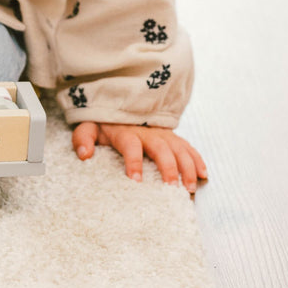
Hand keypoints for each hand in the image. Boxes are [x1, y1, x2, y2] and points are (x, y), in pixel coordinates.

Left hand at [72, 121, 206, 193]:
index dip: (133, 161)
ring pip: (179, 149)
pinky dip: (197, 160)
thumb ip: (83, 138)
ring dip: (187, 168)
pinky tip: (204, 174)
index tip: (135, 179)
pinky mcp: (172, 136)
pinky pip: (188, 147)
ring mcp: (162, 134)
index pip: (130, 145)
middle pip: (161, 148)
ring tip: (190, 187)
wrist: (120, 99)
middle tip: (172, 188)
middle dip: (168, 168)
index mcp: (125, 131)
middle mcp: (147, 132)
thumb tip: (84, 154)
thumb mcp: (89, 125)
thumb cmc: (104, 120)